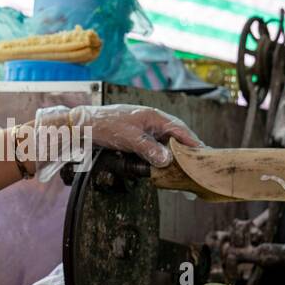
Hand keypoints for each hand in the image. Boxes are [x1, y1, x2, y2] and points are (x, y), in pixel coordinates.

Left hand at [33, 104, 203, 178]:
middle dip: (186, 149)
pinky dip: (160, 157)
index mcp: (153, 116)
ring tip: (184, 168)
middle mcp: (151, 122)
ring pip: (165, 143)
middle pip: (175, 136)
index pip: (179, 129)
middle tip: (197, 164)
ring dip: (173, 155)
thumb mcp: (129, 138)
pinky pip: (153, 148)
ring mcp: (143, 130)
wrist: (81, 126)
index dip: (192, 142)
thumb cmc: (104, 125)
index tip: (203, 153)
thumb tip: (168, 160)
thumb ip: (149, 149)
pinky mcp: (136, 139)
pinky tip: (164, 166)